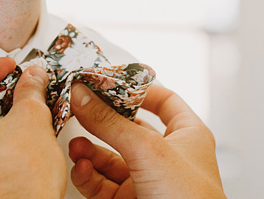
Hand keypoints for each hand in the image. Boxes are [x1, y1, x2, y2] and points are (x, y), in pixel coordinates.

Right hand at [67, 81, 225, 198]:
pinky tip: (79, 166)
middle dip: (101, 121)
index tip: (108, 78)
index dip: (137, 88)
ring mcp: (148, 180)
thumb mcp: (148, 150)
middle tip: (76, 108)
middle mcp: (168, 156)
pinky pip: (102, 183)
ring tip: (75, 143)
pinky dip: (88, 174)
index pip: (164, 100)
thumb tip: (83, 95)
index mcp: (188, 135)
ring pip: (111, 158)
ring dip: (90, 150)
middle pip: (128, 129)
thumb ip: (111, 122)